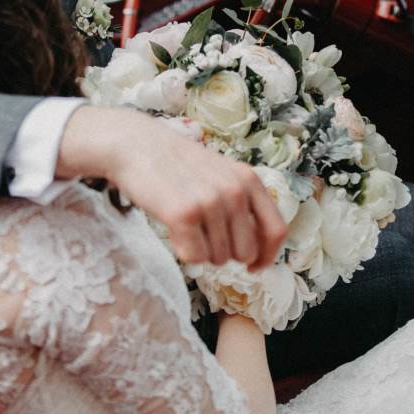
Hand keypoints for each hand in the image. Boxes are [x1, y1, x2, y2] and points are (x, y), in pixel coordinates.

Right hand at [58, 106, 286, 268]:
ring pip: (219, 258)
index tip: (253, 268)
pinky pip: (194, 257)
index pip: (276, 231)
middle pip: (246, 252)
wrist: (136, 145)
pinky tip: (173, 229)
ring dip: (201, 250)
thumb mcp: (221, 174)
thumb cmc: (176, 164)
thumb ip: (241, 203)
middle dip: (225, 253)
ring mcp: (211, 202)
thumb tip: (254, 252)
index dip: (267, 256)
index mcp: (249, 180)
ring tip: (185, 224)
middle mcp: (235, 191)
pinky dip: (183, 251)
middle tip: (202, 235)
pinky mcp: (184, 214)